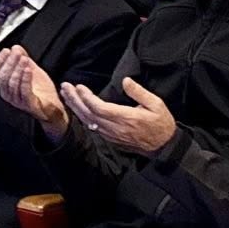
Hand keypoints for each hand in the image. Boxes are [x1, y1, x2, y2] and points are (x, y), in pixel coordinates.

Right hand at [0, 45, 68, 137]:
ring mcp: (17, 100)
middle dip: (10, 62)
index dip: (1, 60)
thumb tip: (16, 47)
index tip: (7, 50)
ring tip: (24, 59)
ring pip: (12, 83)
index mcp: (6, 86)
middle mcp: (9, 94)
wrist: (53, 106)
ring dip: (18, 69)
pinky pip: (24, 91)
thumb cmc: (41, 92)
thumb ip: (23, 59)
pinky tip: (28, 70)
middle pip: (3, 77)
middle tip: (16, 52)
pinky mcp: (28, 104)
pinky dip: (25, 79)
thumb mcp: (31, 70)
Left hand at [62, 76, 177, 153]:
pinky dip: (82, 116)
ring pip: (87, 121)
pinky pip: (91, 127)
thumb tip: (125, 80)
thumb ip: (139, 92)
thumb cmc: (161, 123)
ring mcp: (111, 135)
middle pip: (88, 114)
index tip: (79, 86)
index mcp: (126, 118)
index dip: (86, 97)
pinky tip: (77, 108)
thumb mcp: (156, 104)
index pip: (98, 108)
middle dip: (74, 100)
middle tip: (65, 86)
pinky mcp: (110, 139)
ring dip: (75, 108)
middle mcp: (115, 128)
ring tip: (66, 95)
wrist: (163, 147)